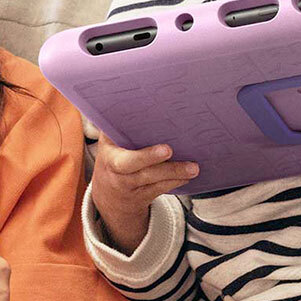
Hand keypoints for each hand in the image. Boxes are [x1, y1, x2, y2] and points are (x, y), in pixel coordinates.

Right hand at [91, 137, 196, 253]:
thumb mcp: (110, 143)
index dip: (144, 155)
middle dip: (152, 161)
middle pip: (134, 168)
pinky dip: (174, 182)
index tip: (166, 149)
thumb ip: (119, 127)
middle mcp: (114, 172)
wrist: (107, 197)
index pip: (122, 153)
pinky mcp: (139, 199)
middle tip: (172, 152)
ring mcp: (126, 188)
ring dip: (172, 173)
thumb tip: (135, 101)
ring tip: (193, 168)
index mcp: (108, 155)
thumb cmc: (115, 157)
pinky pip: (158, 190)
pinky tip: (188, 176)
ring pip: (150, 180)